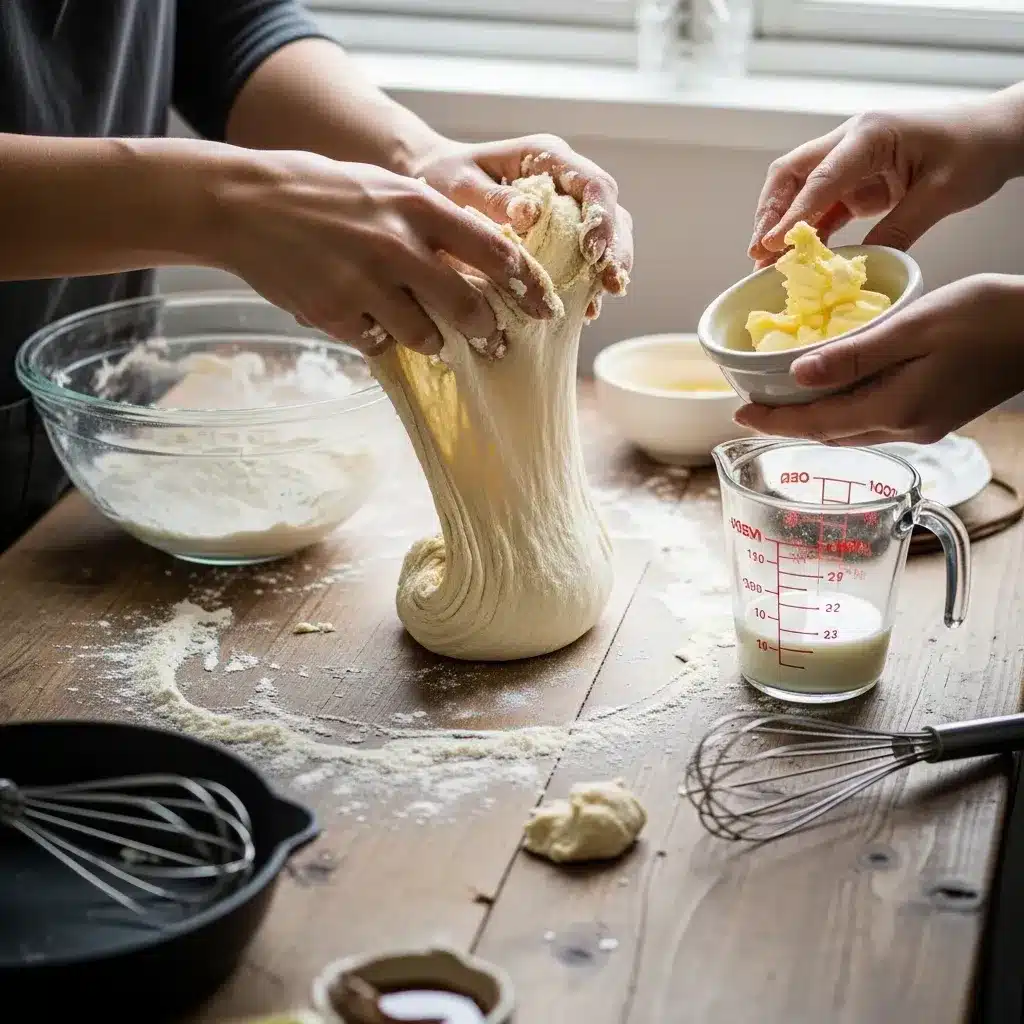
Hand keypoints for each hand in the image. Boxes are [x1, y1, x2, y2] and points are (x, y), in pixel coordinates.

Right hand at [211, 149, 556, 356]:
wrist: (245, 204)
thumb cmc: (323, 192)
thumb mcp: (386, 189)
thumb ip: (431, 223)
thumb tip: (478, 261)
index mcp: (417, 207)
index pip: (493, 252)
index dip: (526, 285)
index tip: (545, 306)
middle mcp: (397, 246)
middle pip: (468, 308)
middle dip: (486, 330)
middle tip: (492, 340)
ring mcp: (365, 284)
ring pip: (426, 337)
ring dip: (432, 341)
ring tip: (427, 334)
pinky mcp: (334, 314)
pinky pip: (377, 343)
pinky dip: (380, 339)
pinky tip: (369, 322)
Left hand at [411, 134, 633, 317]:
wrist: (432, 182)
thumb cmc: (443, 177)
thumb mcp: (460, 184)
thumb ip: (494, 198)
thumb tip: (530, 214)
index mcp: (547, 156)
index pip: (593, 183)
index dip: (601, 219)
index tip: (592, 252)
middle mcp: (565, 178)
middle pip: (612, 210)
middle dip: (616, 248)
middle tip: (612, 283)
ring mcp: (567, 206)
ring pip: (608, 233)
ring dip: (609, 266)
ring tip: (603, 298)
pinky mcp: (561, 233)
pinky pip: (587, 256)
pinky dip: (590, 281)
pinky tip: (586, 307)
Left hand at [734, 274, 1023, 445]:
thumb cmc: (987, 318)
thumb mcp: (914, 327)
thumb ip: (854, 355)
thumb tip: (796, 375)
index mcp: (895, 410)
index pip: (816, 425)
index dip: (773, 422)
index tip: (738, 415)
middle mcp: (905, 429)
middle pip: (828, 434)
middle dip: (787, 424)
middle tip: (752, 407)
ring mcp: (922, 426)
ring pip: (850, 431)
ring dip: (813, 420)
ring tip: (782, 403)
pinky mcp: (934, 416)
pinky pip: (872, 422)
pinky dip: (842, 412)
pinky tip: (833, 394)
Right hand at [748, 92, 1023, 267]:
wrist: (996, 134)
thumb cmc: (976, 150)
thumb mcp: (941, 195)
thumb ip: (898, 229)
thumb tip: (856, 267)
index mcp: (871, 135)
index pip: (820, 177)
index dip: (793, 214)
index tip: (771, 244)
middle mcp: (851, 142)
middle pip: (791, 174)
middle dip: (769, 213)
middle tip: (758, 252)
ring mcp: (851, 161)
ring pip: (798, 189)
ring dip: (780, 223)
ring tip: (765, 260)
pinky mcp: (857, 181)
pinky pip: (820, 205)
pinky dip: (804, 231)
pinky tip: (796, 256)